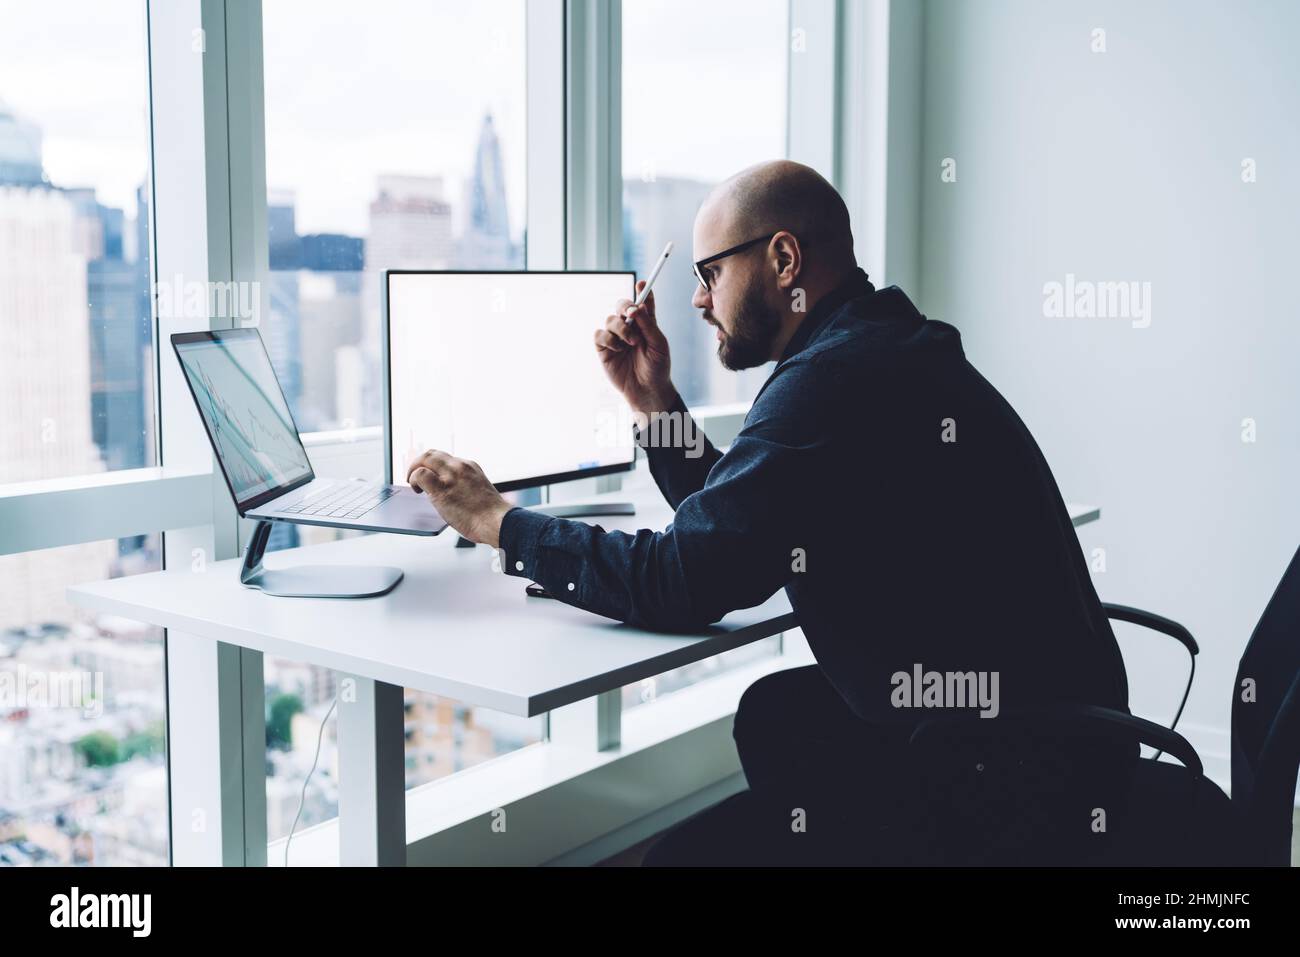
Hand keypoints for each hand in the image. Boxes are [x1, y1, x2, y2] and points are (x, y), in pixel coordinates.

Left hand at [405, 450, 512, 547]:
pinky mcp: (442, 489)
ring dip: (413, 469)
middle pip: (432, 454)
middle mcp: (460, 467)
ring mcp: (451, 476)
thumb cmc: (491, 515)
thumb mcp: (479, 491)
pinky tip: (417, 490)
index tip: (429, 474)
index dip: (432, 466)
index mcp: (470, 467)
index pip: (445, 458)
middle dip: (419, 463)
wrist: (497, 522)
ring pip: (425, 458)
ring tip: (413, 483)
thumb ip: (464, 487)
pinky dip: (413, 479)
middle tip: (414, 476)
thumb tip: (450, 494)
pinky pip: (420, 474)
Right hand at [595, 280, 675, 414]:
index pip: (643, 302)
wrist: (647, 390)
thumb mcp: (658, 344)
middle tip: (632, 313)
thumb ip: (648, 324)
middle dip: (625, 306)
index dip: (643, 290)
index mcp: (646, 324)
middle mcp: (630, 328)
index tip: (643, 283)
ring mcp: (616, 337)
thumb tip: (638, 306)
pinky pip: (599, 334)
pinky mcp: (604, 349)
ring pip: (610, 319)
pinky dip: (609, 339)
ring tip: (631, 343)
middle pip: (622, 305)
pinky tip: (618, 349)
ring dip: (621, 328)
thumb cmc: (658, 367)